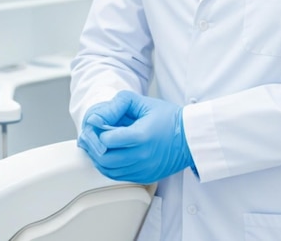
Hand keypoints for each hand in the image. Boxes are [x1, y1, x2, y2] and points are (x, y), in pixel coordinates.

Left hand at [78, 90, 193, 182]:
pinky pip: (119, 176)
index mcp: (141, 136)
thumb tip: (97, 117)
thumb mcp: (143, 102)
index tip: (96, 123)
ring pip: (109, 170)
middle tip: (90, 136)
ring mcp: (143, 170)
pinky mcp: (145, 177)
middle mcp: (142, 157)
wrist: (190, 137)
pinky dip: (110, 166)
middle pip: (104, 159)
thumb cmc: (168, 118)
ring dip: (99, 158)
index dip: (97, 131)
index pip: (107, 140)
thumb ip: (118, 104)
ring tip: (98, 144)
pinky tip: (110, 154)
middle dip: (93, 146)